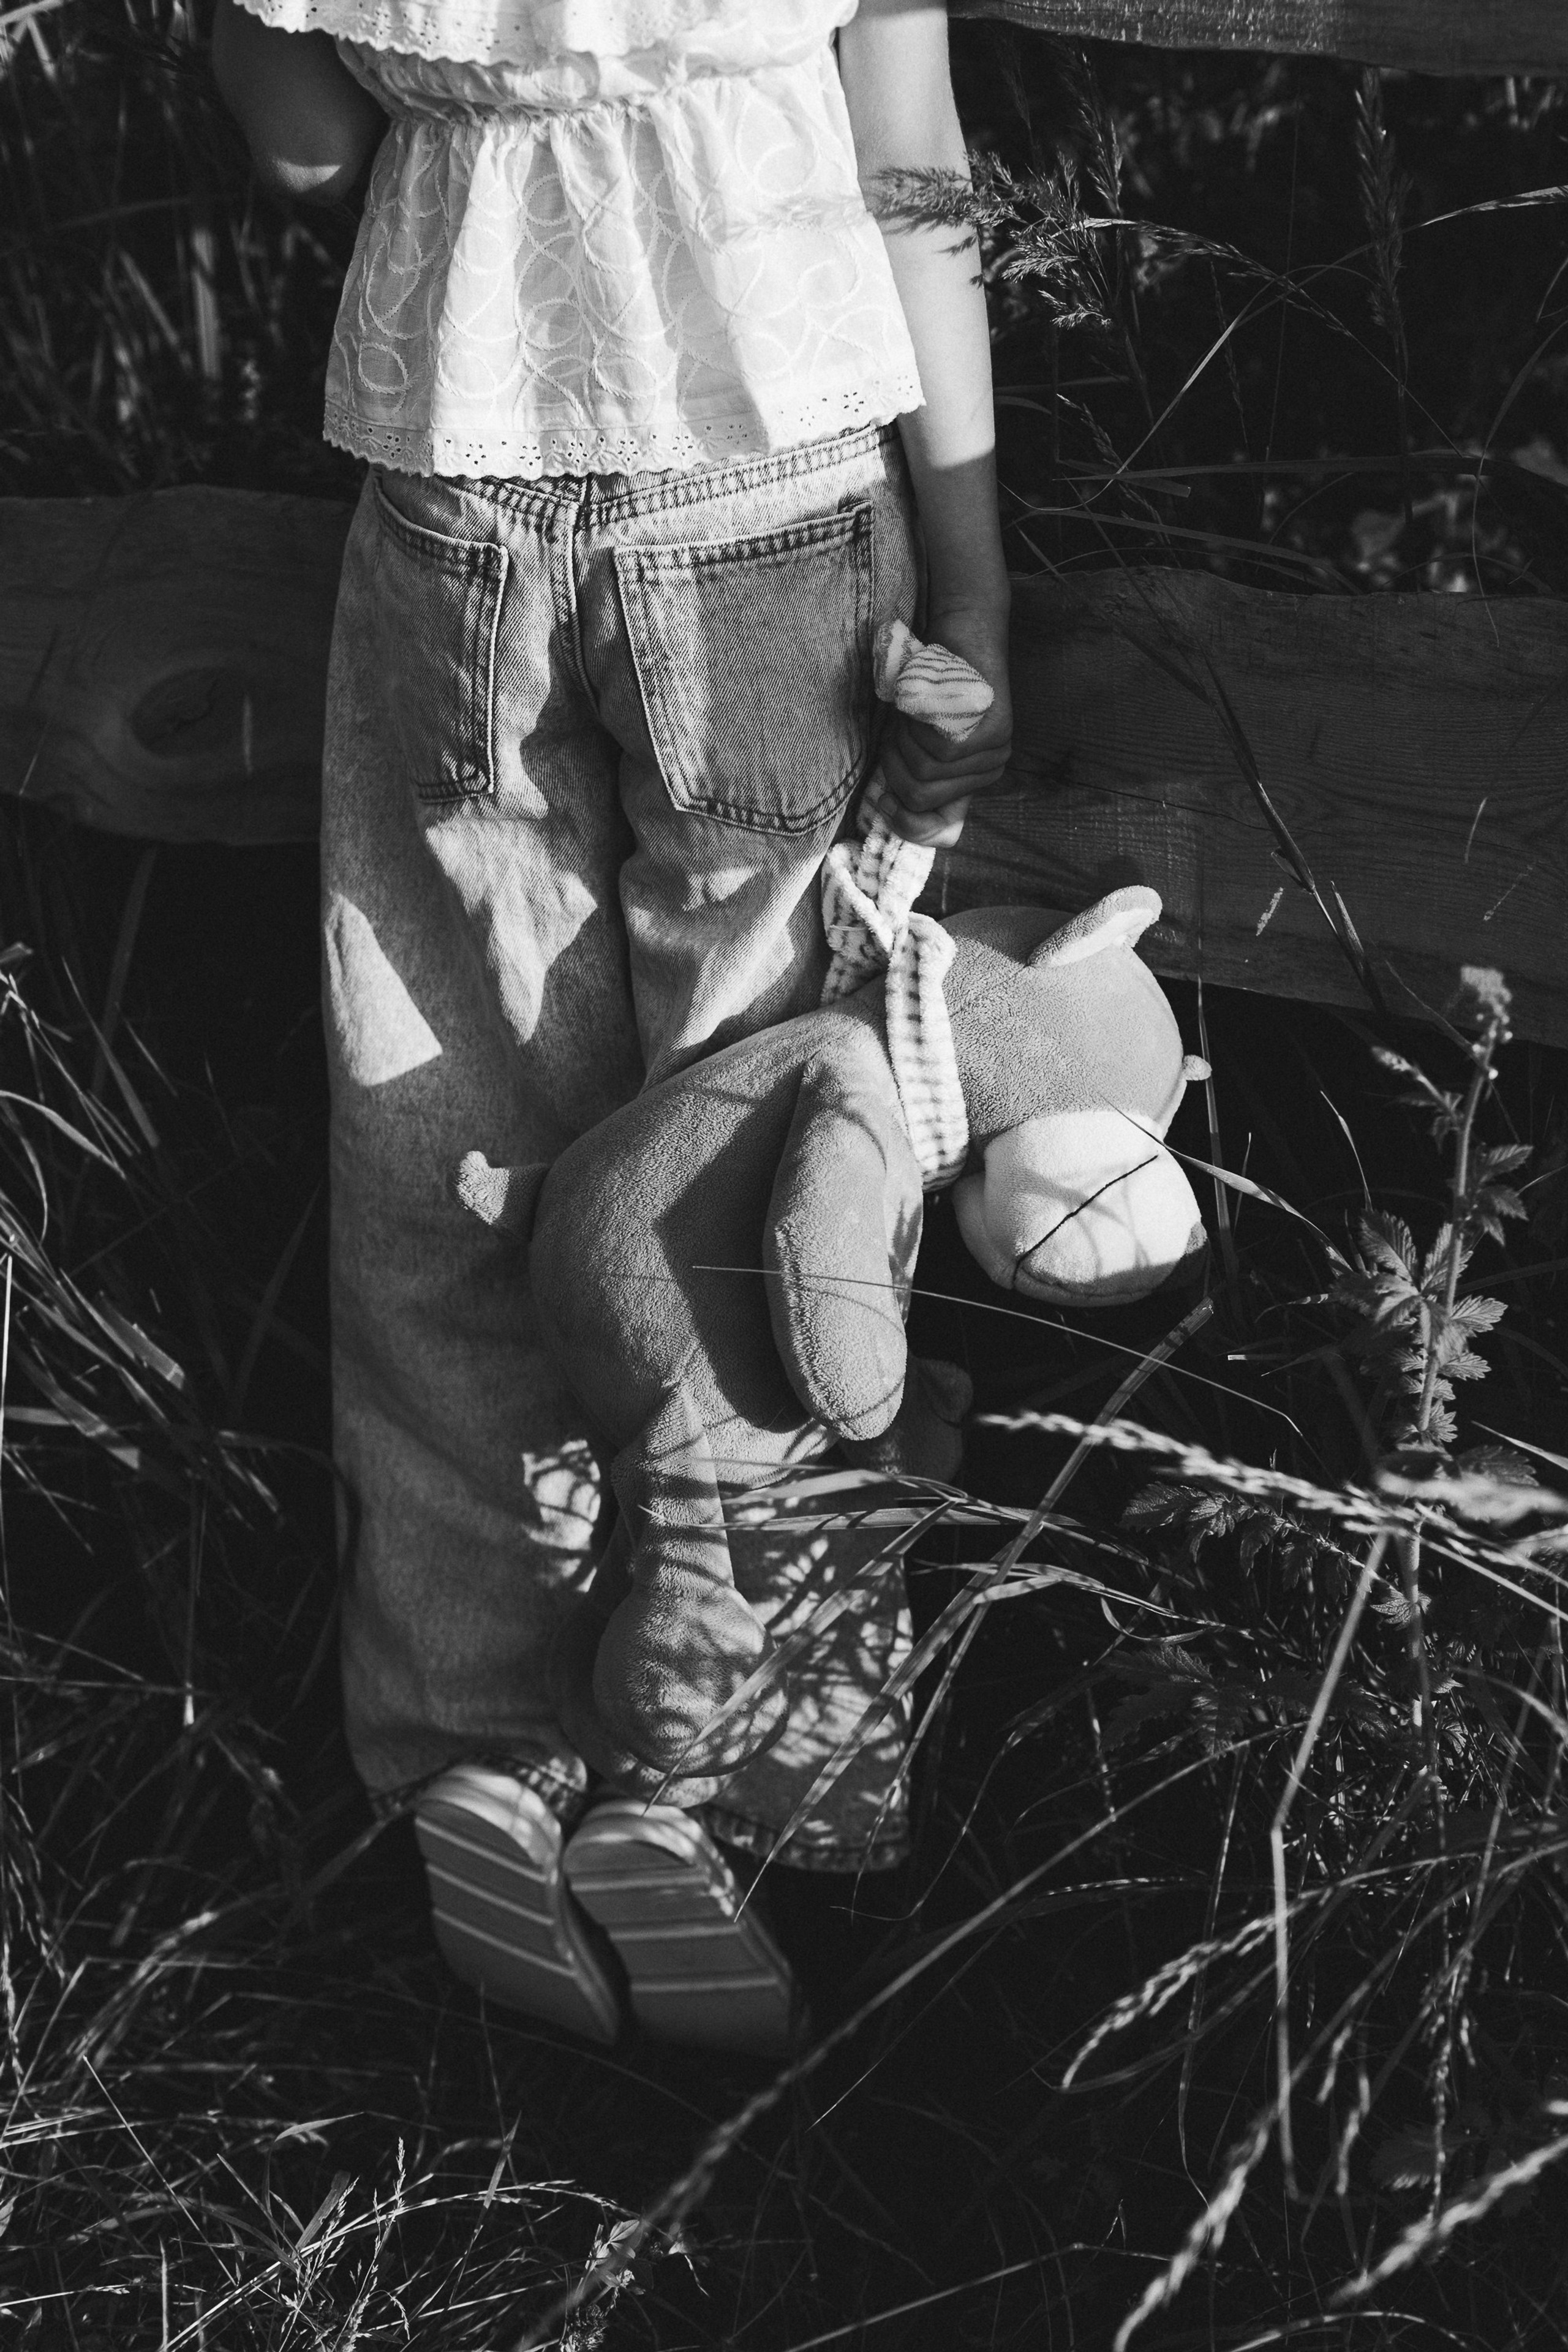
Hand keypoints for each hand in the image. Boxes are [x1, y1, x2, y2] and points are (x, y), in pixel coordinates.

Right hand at [876, 603, 1012, 848]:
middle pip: (923, 799)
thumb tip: (889, 817)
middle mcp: (991, 769)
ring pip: (926, 774)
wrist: (965, 627)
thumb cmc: (931, 681)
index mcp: (975, 776)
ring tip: (909, 712)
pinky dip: (914, 726)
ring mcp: (994, 751)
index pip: (940, 828)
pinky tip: (921, 702)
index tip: (882, 803)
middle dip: (895, 768)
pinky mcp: (991, 731)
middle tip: (895, 733)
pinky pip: (936, 750)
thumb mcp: (916, 737)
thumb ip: (913, 773)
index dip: (905, 823)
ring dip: (901, 742)